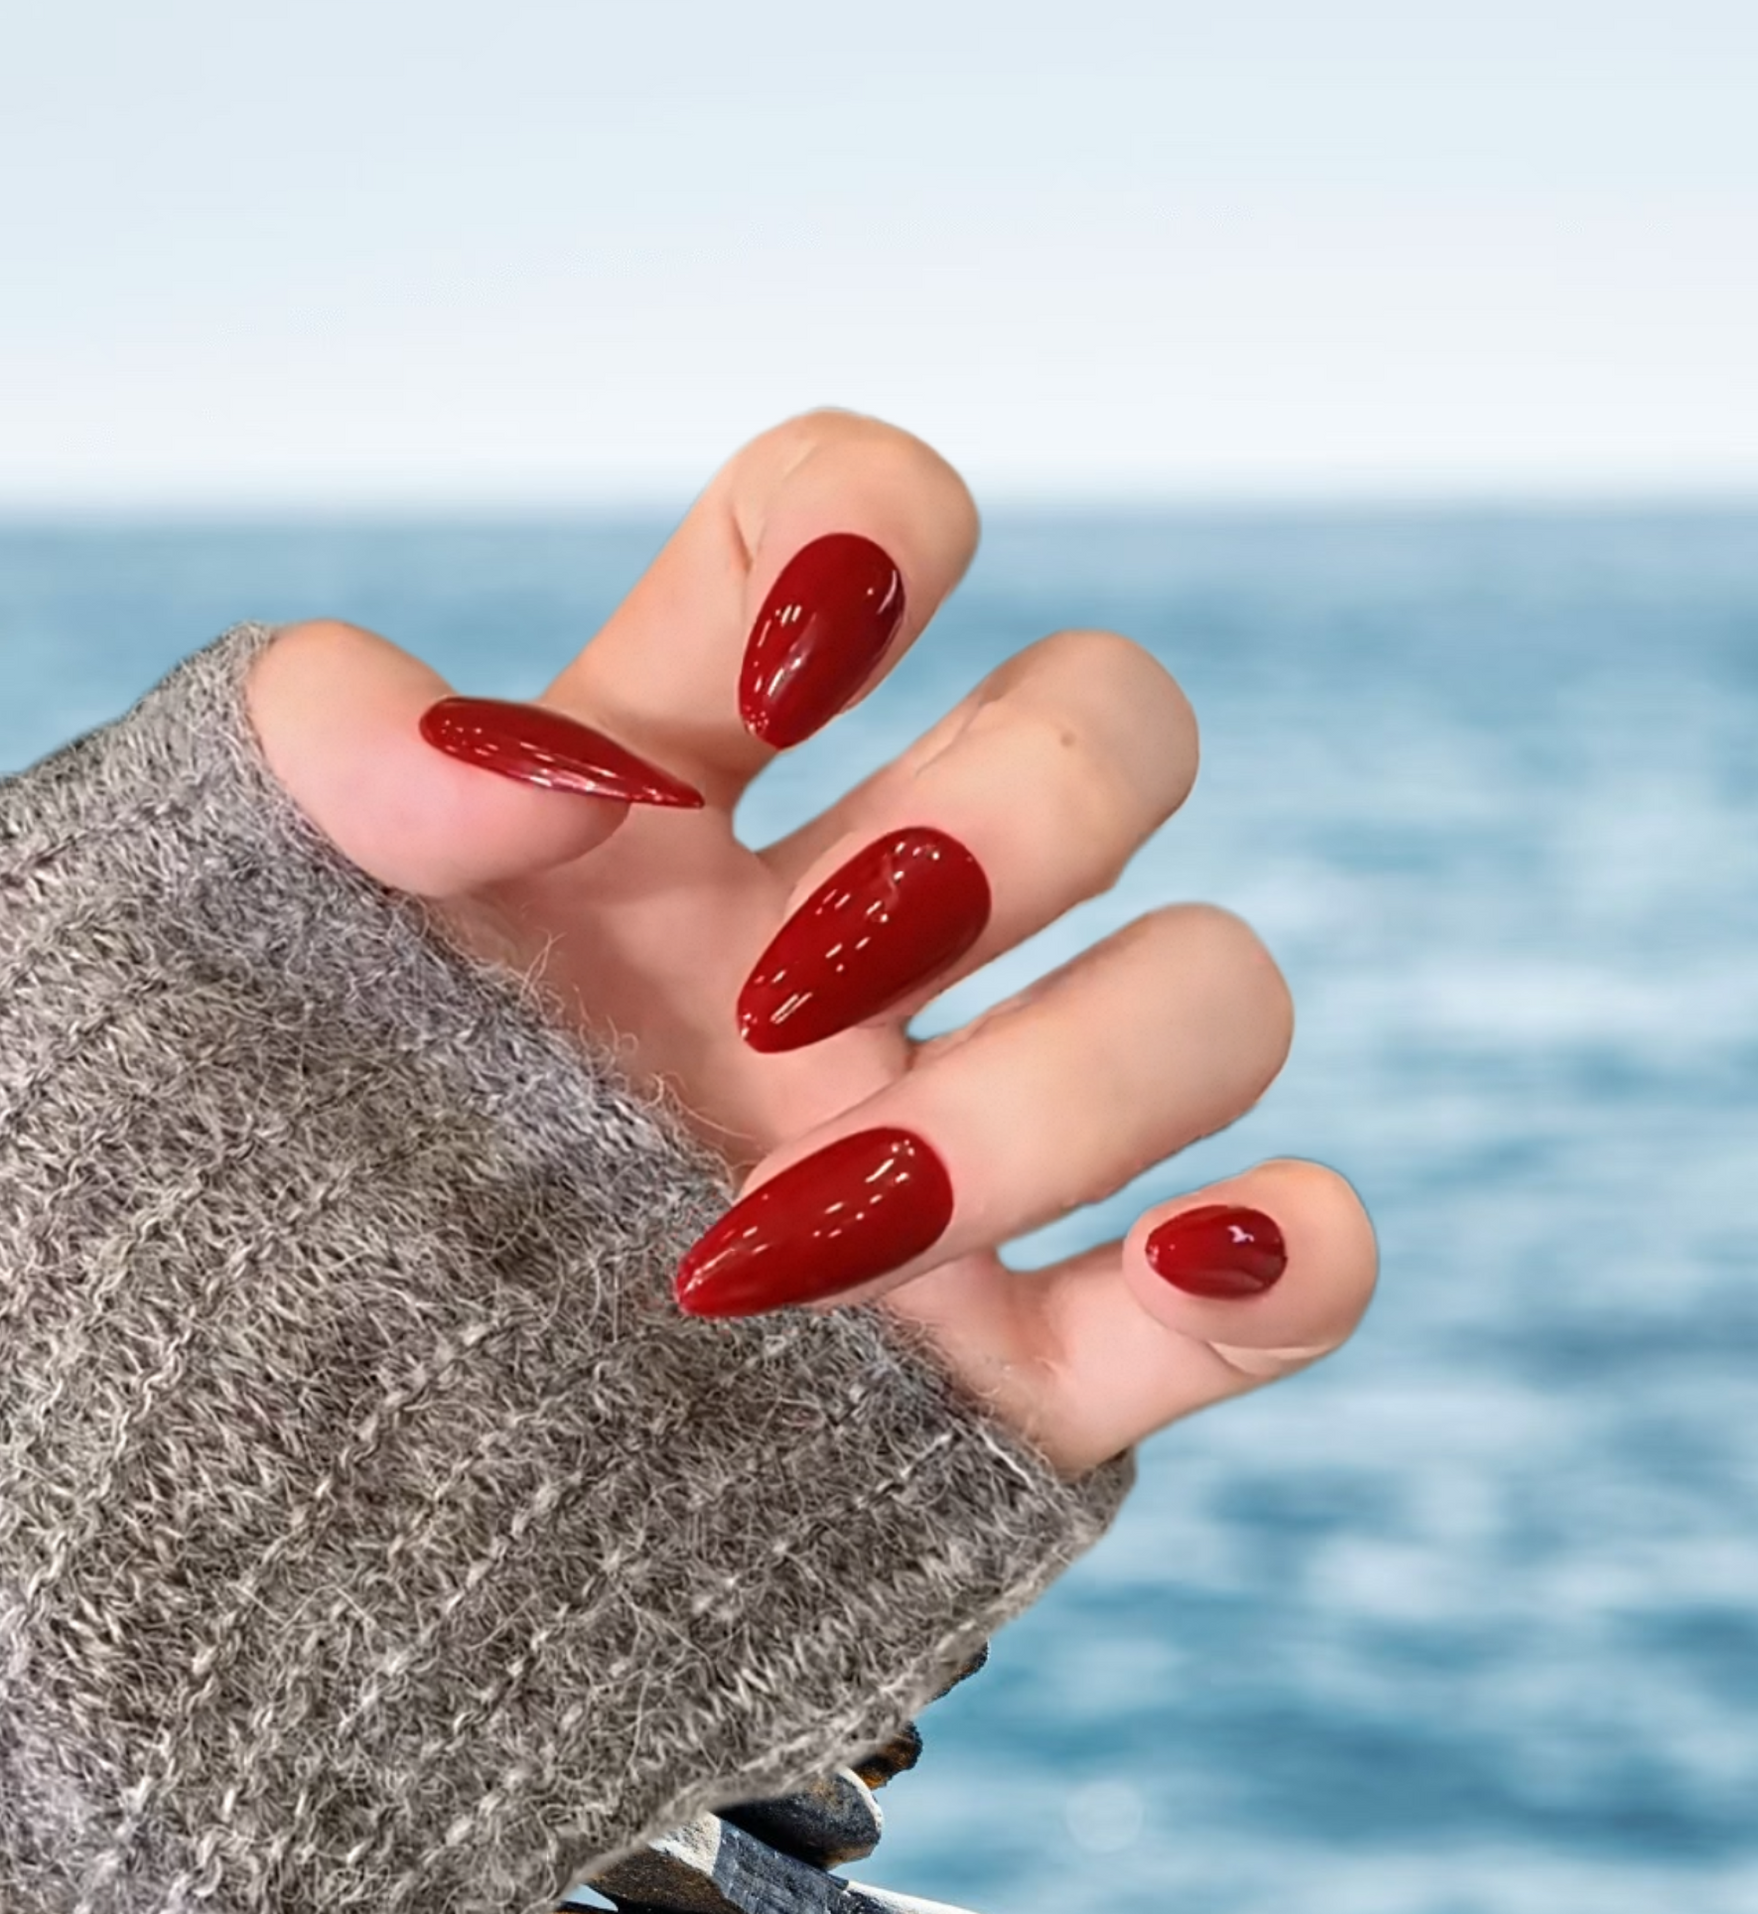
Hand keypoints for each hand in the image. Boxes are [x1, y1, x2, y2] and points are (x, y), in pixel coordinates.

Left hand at [244, 411, 1376, 1476]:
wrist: (284, 1459)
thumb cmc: (258, 1164)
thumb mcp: (243, 925)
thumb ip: (326, 759)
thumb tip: (521, 759)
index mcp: (679, 790)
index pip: (861, 522)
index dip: (871, 535)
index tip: (769, 684)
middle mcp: (867, 933)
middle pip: (1114, 733)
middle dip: (997, 837)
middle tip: (780, 1009)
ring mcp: (974, 1135)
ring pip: (1221, 994)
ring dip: (1069, 1091)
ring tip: (830, 1228)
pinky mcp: (1036, 1359)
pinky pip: (1286, 1280)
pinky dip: (1290, 1254)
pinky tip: (1177, 1259)